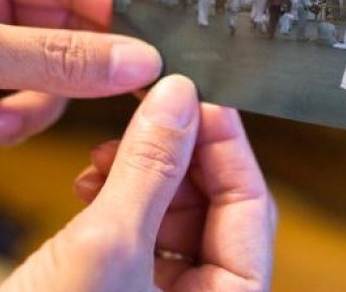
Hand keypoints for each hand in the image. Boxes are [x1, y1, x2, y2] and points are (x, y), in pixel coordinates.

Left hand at [0, 0, 161, 220]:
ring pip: (53, 76)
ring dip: (37, 103)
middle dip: (79, 63)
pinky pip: (27, 109)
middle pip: (67, 28)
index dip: (110, 5)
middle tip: (120, 86)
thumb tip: (134, 58)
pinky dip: (14, 124)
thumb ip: (55, 56)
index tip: (149, 39)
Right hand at [0, 75, 275, 290]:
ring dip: (146, 173)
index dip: (227, 147)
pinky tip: (93, 179)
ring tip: (110, 151)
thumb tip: (180, 100)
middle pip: (217, 209)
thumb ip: (151, 168)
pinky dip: (120, 198)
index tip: (201, 99)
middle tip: (155, 111)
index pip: (253, 210)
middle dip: (180, 156)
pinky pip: (141, 232)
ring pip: (176, 215)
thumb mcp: (106, 247)